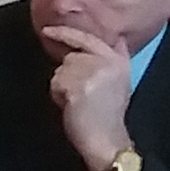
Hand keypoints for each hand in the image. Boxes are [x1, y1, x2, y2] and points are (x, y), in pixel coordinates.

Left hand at [40, 24, 137, 170]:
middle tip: (73, 91)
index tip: (48, 31)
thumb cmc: (107, 114)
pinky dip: (58, 95)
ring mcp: (92, 72)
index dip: (67, 33)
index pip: (90, 38)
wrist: (106, 140)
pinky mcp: (77, 86)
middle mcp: (107, 62)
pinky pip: (56, 83)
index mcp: (119, 60)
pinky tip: (72, 107)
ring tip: (78, 102)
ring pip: (61, 70)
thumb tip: (116, 38)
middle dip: (68, 75)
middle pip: (72, 56)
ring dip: (63, 86)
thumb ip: (113, 58)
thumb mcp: (120, 81)